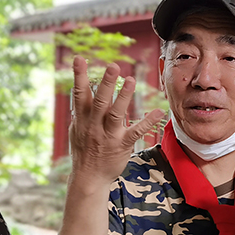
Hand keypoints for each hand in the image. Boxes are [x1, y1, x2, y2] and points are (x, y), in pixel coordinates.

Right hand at [68, 56, 164, 184]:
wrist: (89, 177)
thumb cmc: (83, 150)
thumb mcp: (76, 129)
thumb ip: (80, 110)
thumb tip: (79, 88)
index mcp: (82, 118)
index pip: (79, 93)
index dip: (78, 75)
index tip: (79, 58)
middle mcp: (94, 125)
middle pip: (99, 101)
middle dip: (106, 83)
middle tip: (113, 66)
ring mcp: (108, 135)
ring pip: (116, 113)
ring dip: (124, 96)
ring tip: (131, 80)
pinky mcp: (121, 145)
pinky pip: (135, 132)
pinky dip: (147, 122)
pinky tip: (158, 112)